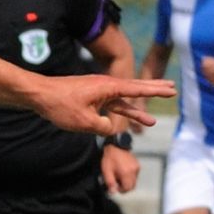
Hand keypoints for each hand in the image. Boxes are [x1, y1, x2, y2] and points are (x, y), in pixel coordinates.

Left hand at [32, 75, 173, 135]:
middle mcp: (106, 86)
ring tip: (151, 121)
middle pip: (134, 90)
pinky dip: (119, 113)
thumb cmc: (61, 105)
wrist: (40, 95)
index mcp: (108, 87)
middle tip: (172, 89)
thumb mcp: (85, 122)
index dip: (156, 90)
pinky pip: (110, 106)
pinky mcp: (90, 98)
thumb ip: (104, 127)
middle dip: (153, 91)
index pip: (137, 89)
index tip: (172, 89)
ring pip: (122, 101)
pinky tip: (124, 122)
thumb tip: (110, 128)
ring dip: (136, 111)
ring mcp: (98, 92)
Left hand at [101, 145, 138, 195]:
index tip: (115, 187)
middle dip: (125, 186)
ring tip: (119, 175)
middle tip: (117, 182)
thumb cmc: (110, 158)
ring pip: (134, 181)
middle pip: (132, 186)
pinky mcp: (137, 165)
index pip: (128, 188)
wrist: (115, 146)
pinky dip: (129, 176)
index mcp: (126, 173)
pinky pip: (135, 175)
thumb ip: (110, 183)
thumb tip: (113, 192)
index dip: (121, 190)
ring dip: (127, 181)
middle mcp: (134, 171)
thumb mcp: (106, 171)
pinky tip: (122, 171)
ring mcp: (137, 167)